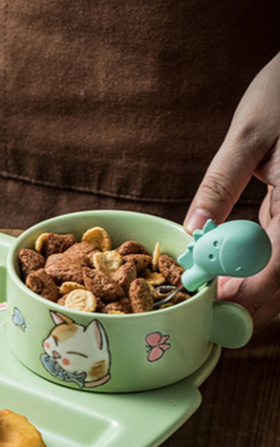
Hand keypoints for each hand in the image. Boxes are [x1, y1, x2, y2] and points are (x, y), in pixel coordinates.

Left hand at [185, 52, 279, 326]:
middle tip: (207, 311)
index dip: (250, 292)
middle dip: (248, 297)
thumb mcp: (248, 135)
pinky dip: (254, 262)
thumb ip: (220, 185)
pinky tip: (227, 269)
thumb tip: (193, 229)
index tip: (215, 307)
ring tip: (211, 294)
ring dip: (250, 284)